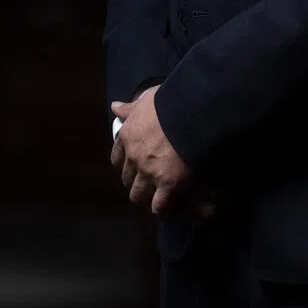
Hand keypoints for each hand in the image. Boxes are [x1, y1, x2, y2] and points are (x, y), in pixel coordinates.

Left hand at [109, 86, 190, 214]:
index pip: (116, 158)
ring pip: (138, 195)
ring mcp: (150, 172)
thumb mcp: (146, 100)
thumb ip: (130, 107)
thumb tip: (114, 106)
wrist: (192, 111)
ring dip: (146, 196)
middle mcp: (134, 157)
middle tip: (148, 180)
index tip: (133, 164)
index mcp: (128, 137)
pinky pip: (159, 205)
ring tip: (157, 196)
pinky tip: (170, 205)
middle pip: (127, 179)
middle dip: (136, 180)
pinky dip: (164, 207)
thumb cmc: (170, 102)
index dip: (125, 164)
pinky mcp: (168, 183)